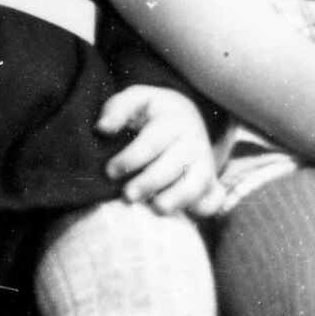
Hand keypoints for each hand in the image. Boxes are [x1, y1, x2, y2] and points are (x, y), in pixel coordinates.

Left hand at [96, 85, 226, 217]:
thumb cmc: (153, 113)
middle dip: (149, 182)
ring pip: (195, 183)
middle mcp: (192, 142)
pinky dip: (204, 207)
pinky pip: (212, 197)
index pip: (153, 141)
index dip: (131, 158)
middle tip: (127, 195)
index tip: (110, 171)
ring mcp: (204, 162)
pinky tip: (187, 215)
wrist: (186, 117)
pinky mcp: (210, 181)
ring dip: (177, 198)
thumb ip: (117, 109)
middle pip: (173, 165)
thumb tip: (102, 128)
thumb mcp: (136, 100)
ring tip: (156, 209)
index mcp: (173, 121)